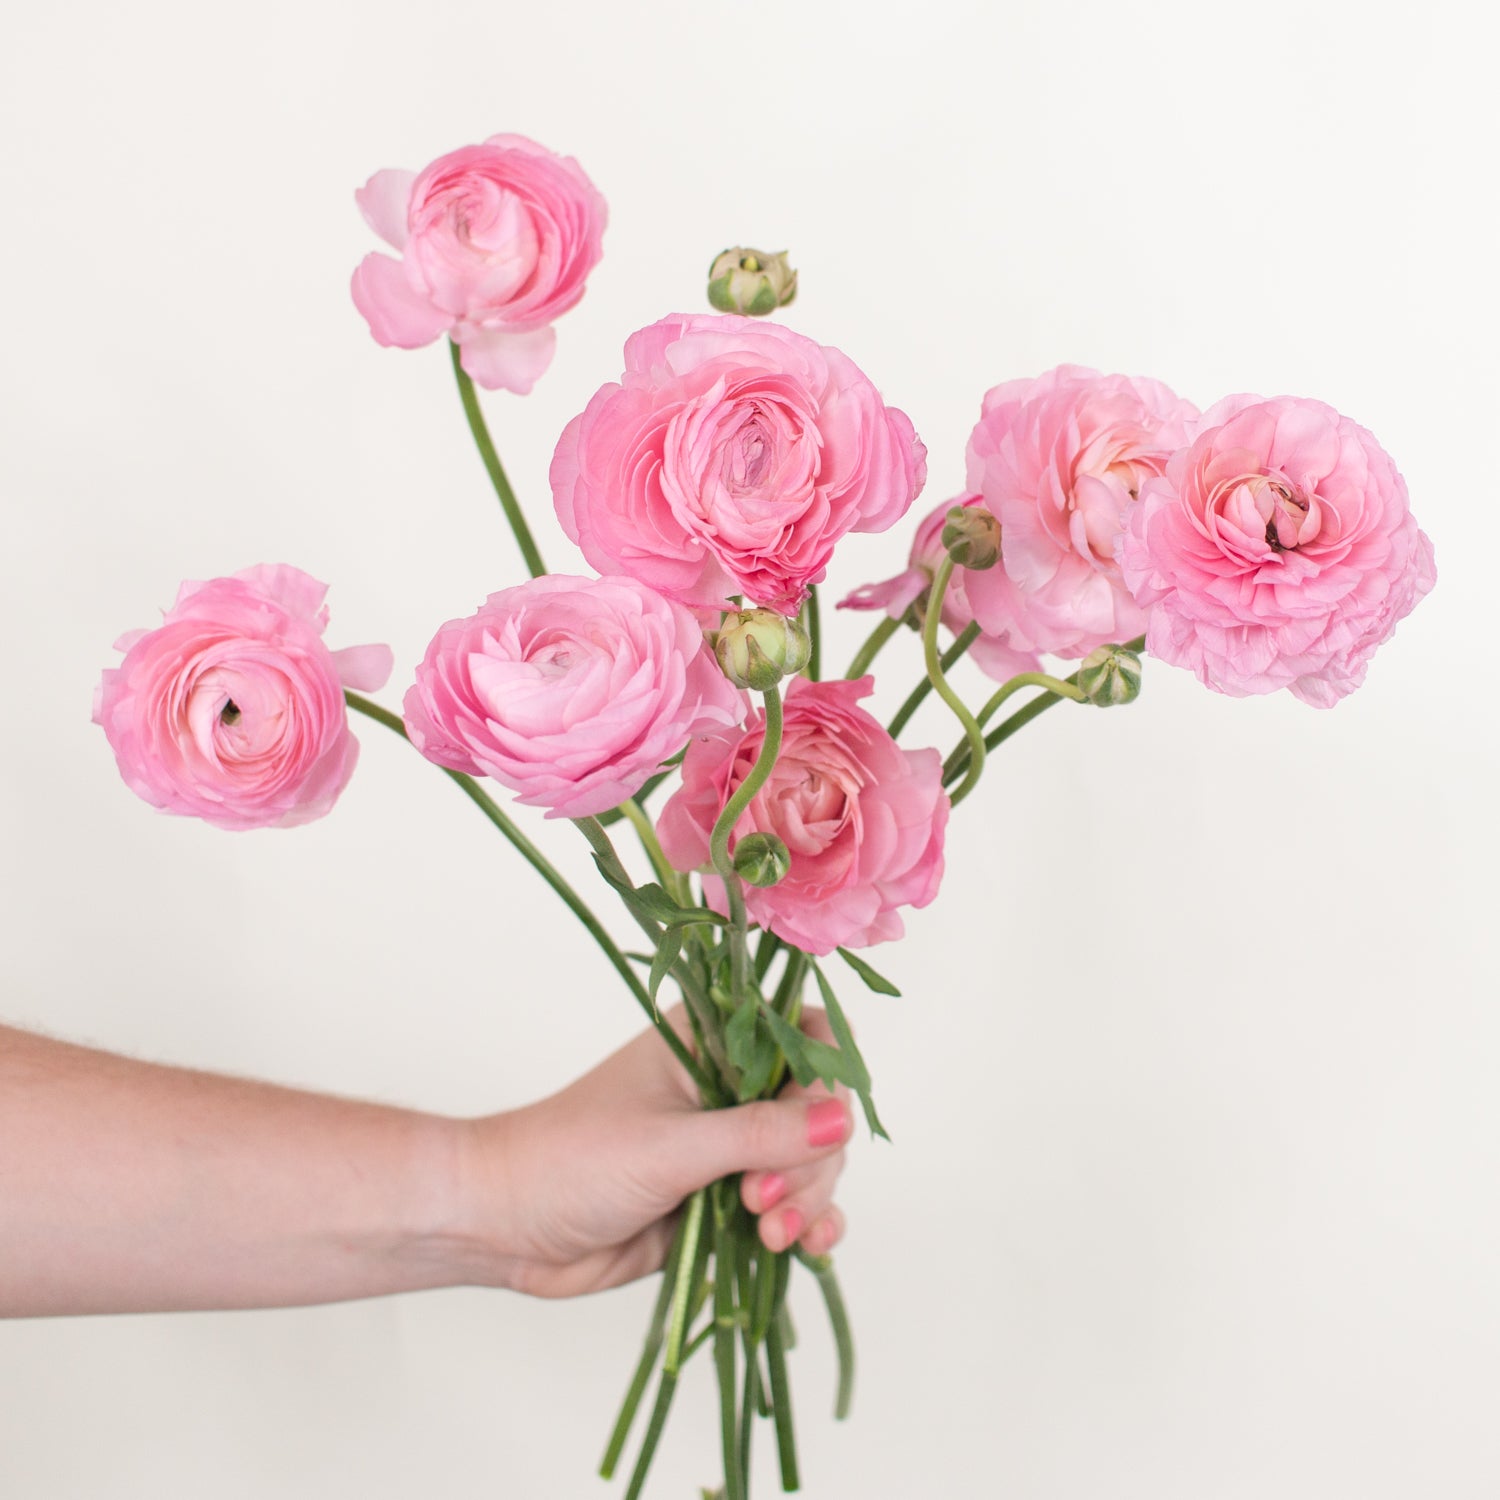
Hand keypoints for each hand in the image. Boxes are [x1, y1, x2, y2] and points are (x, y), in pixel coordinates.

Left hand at [450, 1008, 851, 1297]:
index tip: (811, 1129)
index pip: (805, 1037)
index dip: (824, 1081)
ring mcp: (729, 1148)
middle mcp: (729, 1087)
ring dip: (809, 1201)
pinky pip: (791, 1209)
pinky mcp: (725, 1202)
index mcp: (713, 1041)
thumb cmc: (570, 1161)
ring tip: (770, 1234)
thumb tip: (842, 1120)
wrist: (507, 1226)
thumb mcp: (670, 1146)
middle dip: (808, 1162)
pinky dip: (809, 1226)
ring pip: (810, 1165)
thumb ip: (759, 1134)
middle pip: (817, 1111)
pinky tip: (809, 1247)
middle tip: (759, 1200)